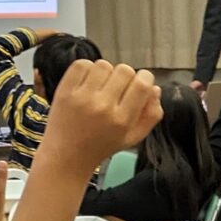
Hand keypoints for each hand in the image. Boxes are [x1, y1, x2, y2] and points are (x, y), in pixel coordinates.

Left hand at [40, 61, 163, 175]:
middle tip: (118, 88)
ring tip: (101, 86)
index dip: (145, 78)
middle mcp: (103, 107)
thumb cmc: (103, 145)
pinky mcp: (65, 91)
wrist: (67, 155)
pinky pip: (81, 65)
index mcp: (122, 120)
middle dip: (126, 76)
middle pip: (124, 70)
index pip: (142, 84)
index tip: (140, 83)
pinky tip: (88, 82)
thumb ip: (151, 115)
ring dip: (106, 73)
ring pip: (104, 65)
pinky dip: (87, 69)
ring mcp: (82, 98)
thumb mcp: (133, 137)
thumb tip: (155, 89)